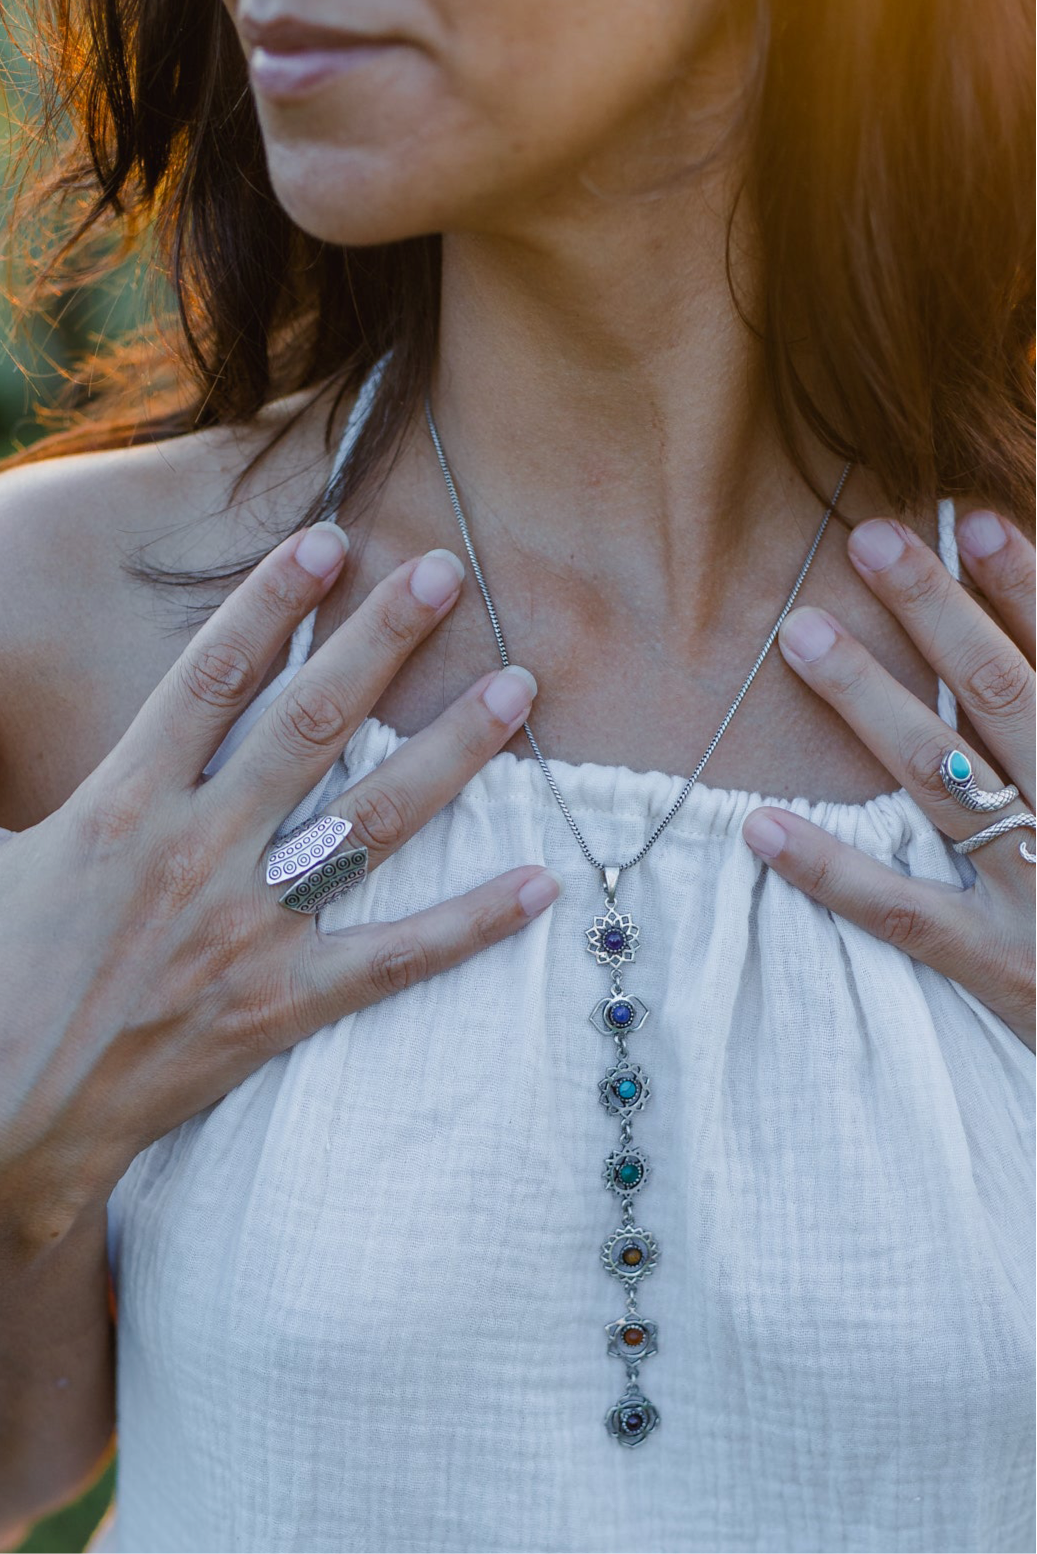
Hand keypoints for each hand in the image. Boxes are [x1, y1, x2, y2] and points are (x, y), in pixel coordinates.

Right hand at [0, 524, 559, 1252]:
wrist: (6, 1112)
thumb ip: (13, 768)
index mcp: (122, 802)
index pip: (213, 677)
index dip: (272, 602)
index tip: (329, 542)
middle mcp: (200, 849)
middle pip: (311, 721)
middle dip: (381, 640)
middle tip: (448, 574)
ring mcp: (250, 927)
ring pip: (372, 818)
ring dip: (453, 750)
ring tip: (516, 689)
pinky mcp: (282, 1003)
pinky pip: (395, 956)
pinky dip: (472, 922)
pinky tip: (538, 884)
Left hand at [742, 509, 1035, 1048]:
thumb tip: (1031, 659)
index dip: (1027, 588)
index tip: (970, 520)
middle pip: (1004, 696)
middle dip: (938, 613)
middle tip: (870, 540)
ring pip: (944, 781)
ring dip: (868, 700)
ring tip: (801, 635)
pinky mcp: (1000, 967)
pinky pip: (906, 913)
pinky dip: (832, 869)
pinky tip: (763, 824)